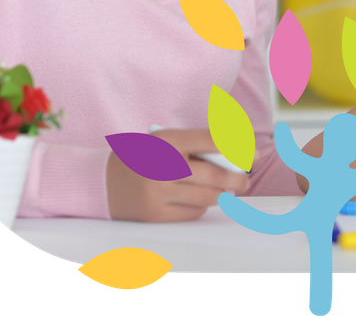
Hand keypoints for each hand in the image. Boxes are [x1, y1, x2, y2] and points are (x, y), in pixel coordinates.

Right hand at [106, 129, 249, 221]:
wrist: (103, 181)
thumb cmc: (144, 156)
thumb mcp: (165, 140)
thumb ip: (196, 145)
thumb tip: (235, 155)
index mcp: (167, 141)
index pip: (210, 140)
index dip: (237, 146)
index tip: (253, 152)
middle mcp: (162, 167)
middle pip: (214, 175)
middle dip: (237, 179)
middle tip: (245, 180)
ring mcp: (158, 193)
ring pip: (206, 198)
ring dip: (223, 195)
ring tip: (230, 191)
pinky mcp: (155, 214)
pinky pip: (191, 213)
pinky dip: (201, 206)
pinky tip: (200, 200)